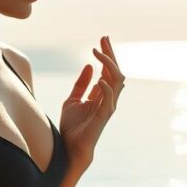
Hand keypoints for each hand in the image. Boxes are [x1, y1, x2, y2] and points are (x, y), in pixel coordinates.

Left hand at [59, 35, 125, 167]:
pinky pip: (110, 99)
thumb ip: (81, 84)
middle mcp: (108, 98)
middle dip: (110, 54)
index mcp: (101, 94)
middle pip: (115, 71)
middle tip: (104, 38)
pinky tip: (99, 78)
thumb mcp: (72, 100)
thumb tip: (89, 65)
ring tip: (98, 53)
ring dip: (109, 65)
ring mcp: (108, 106)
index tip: (102, 39)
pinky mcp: (104, 116)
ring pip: (117, 81)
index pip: (107, 70)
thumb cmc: (72, 127)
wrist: (70, 147)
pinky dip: (106, 87)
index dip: (106, 54)